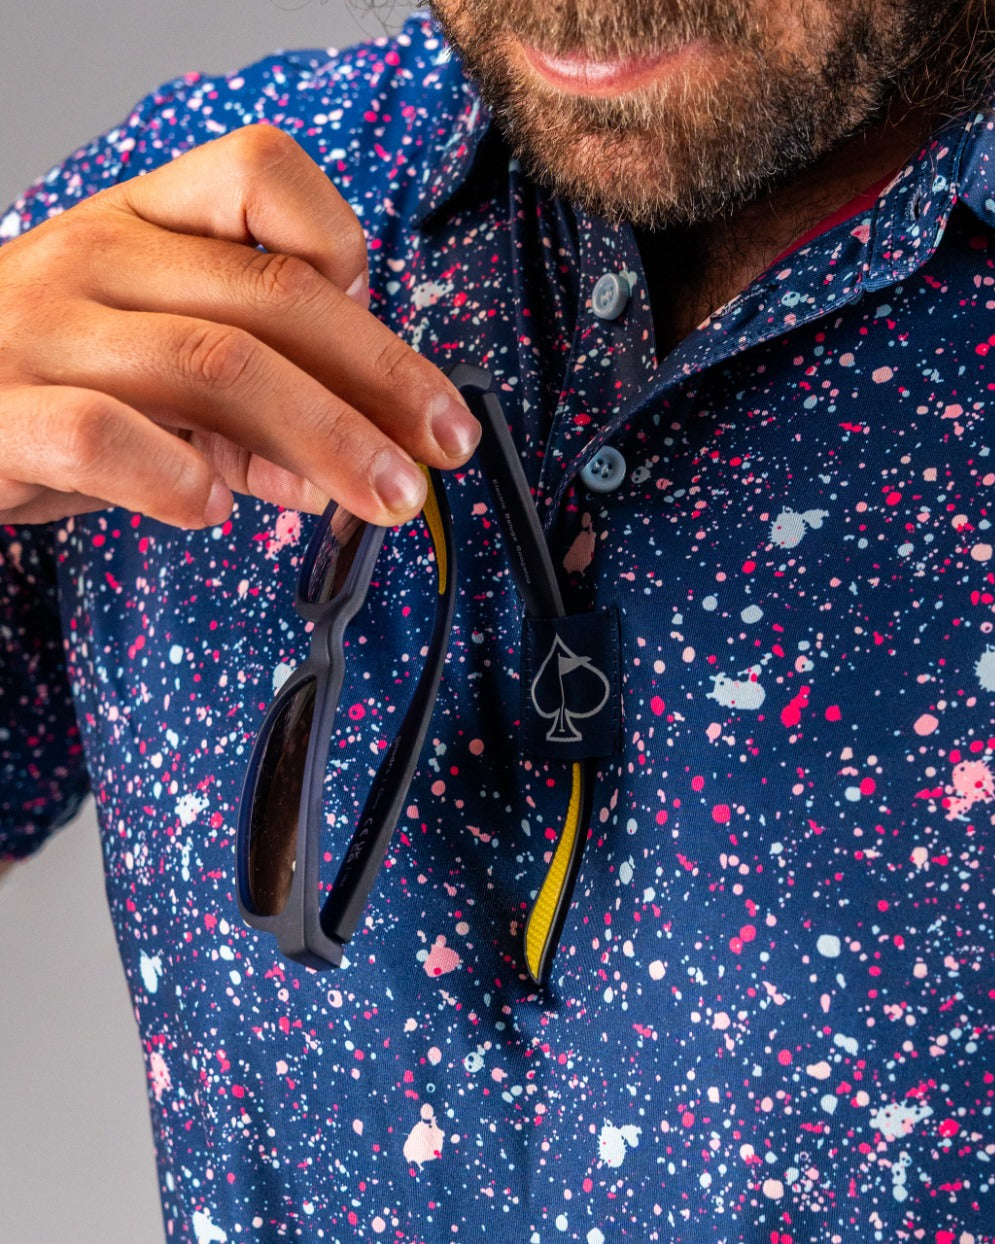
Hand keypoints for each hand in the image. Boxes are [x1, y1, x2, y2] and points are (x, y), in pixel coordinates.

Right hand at [0, 125, 479, 528]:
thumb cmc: (53, 378)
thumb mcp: (157, 367)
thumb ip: (251, 408)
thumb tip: (338, 474)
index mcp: (141, 223)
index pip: (262, 175)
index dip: (346, 250)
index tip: (385, 343)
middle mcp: (95, 255)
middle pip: (274, 293)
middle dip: (383, 378)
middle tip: (442, 447)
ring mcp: (44, 329)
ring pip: (215, 364)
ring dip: (326, 439)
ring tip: (382, 496)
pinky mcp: (1, 412)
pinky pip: (107, 435)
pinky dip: (180, 477)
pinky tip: (215, 509)